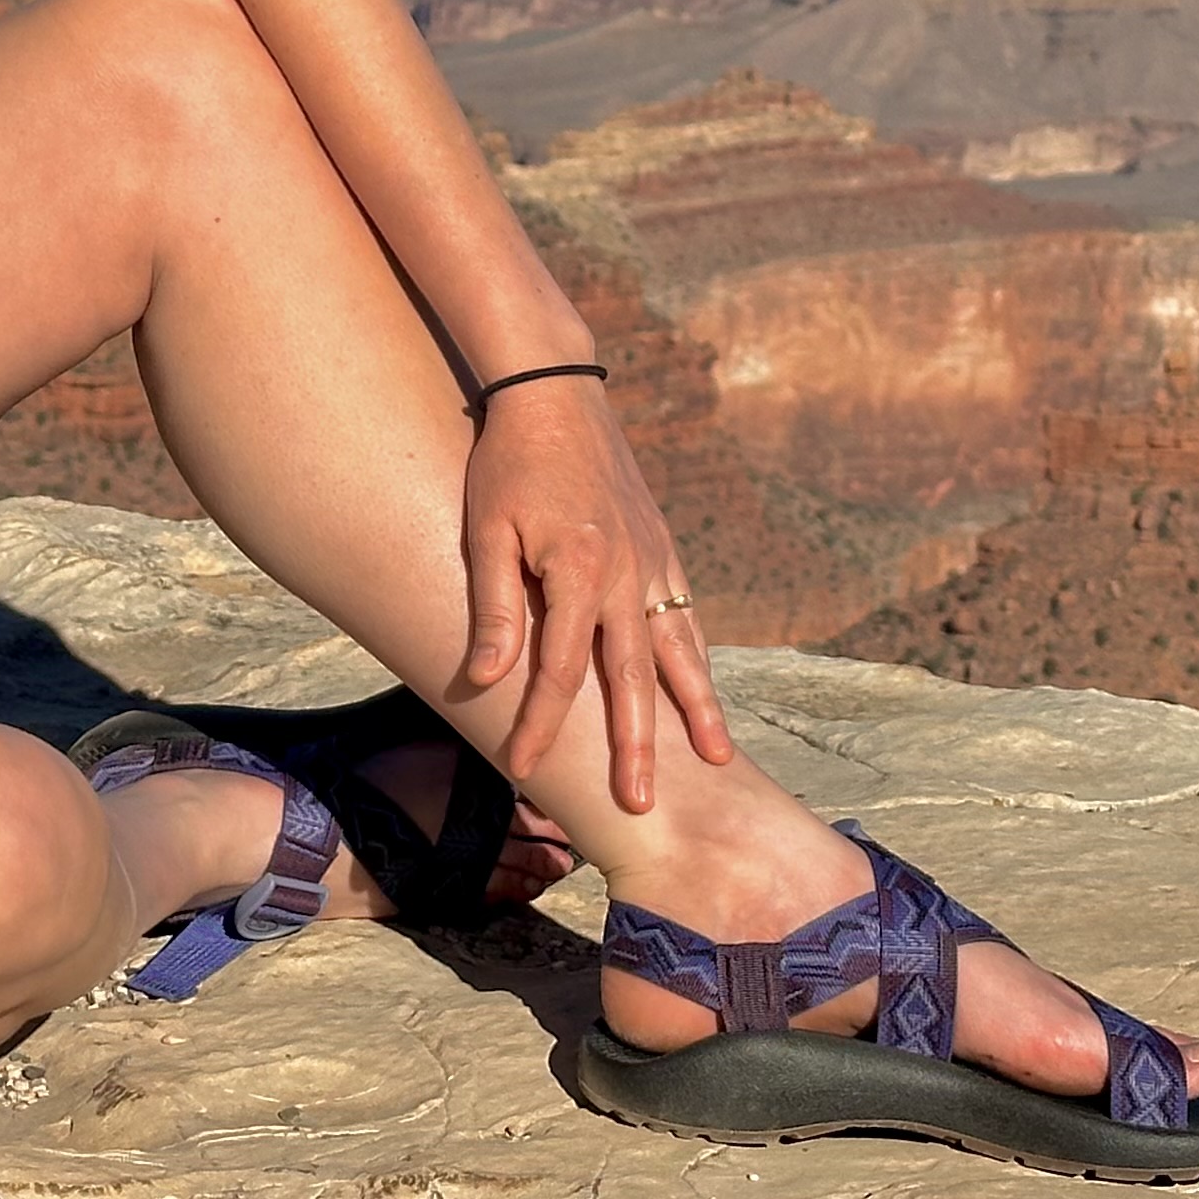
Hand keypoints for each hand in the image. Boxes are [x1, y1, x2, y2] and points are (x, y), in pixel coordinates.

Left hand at [455, 376, 735, 811]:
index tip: (526, 770)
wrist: (555, 394)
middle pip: (634, 676)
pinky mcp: (662, 548)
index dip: (541, 724)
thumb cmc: (508, 464)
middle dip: (637, 745)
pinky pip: (686, 616)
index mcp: (579, 570)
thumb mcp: (485, 532)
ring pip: (680, 649)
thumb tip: (486, 681)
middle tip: (642, 804)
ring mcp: (653, 561)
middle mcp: (627, 574)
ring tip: (713, 758)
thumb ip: (495, 608)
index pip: (558, 670)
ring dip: (695, 708)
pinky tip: (702, 690)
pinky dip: (697, 659)